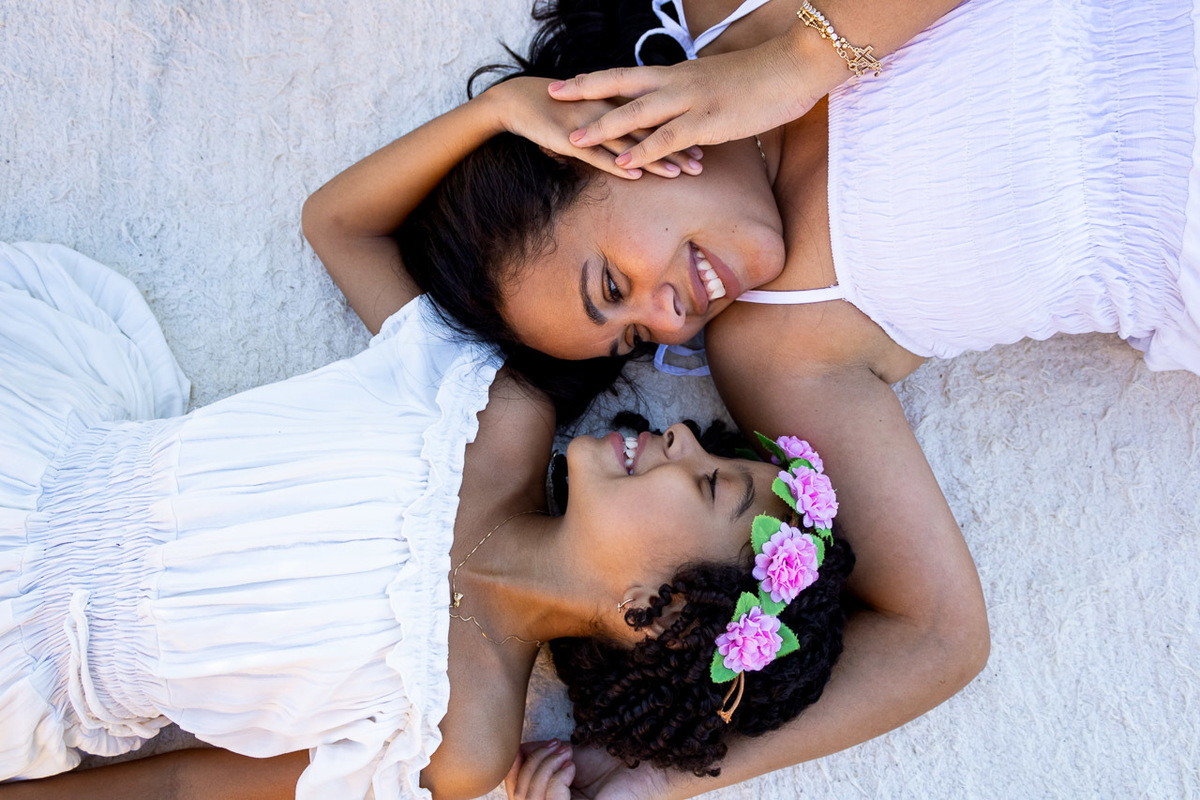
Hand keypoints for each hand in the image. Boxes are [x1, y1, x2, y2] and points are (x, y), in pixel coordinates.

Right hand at [486, 77, 702, 179]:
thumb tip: (640, 133)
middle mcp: (606, 109)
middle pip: (648, 129)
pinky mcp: (568, 139)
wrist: (516, 100)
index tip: (705, 142)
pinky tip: (634, 176)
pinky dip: (616, 164)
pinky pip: (596, 155)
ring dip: (654, 159)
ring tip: (679, 173)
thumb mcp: (592, 108)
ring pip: (627, 144)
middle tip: (701, 163)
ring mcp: (588, 124)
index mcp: (614, 99)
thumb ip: (616, 117)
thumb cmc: (557, 106)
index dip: (679, 128)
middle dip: (675, 146)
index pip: (654, 114)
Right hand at [507, 743, 673, 799]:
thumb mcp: (570, 757)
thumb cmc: (614, 763)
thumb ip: (542, 756)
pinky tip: (572, 766)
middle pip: (521, 797)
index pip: (519, 795)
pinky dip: (556, 779)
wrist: (645, 765)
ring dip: (544, 768)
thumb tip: (517, 750)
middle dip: (533, 765)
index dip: (512, 772)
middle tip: (556, 745)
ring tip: (566, 752)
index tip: (520, 748)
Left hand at [547, 34, 819, 169]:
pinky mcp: (706, 121)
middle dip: (584, 90)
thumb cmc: (764, 78)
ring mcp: (690, 101)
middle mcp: (678, 82)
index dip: (598, 78)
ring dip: (602, 126)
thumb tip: (690, 116)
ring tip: (571, 137)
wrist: (794, 67)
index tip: (569, 81)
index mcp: (680, 73)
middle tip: (551, 94)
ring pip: (636, 112)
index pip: (630, 74)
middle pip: (621, 83)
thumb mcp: (722, 86)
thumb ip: (699, 99)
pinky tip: (620, 163)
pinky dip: (640, 151)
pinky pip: (665, 139)